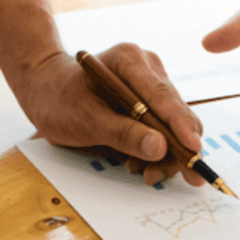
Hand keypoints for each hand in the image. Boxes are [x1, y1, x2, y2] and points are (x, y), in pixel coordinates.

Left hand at [18, 45, 204, 186]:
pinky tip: (140, 163)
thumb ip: (123, 133)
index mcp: (129, 61)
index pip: (162, 95)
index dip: (181, 125)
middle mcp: (147, 68)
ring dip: (168, 153)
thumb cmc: (58, 99)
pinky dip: (158, 149)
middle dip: (180, 147)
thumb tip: (160, 148)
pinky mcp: (151, 100)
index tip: (193, 149)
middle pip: (176, 111)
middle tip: (186, 177)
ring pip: (175, 123)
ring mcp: (151, 83)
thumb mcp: (84, 120)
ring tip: (145, 173)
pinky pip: (165, 127)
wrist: (45, 90)